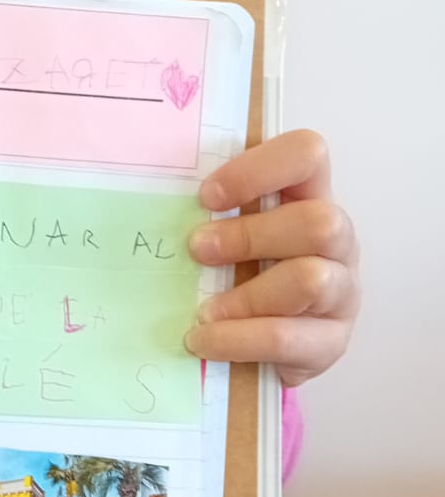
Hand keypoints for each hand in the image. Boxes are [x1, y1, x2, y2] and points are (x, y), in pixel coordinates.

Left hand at [185, 129, 358, 386]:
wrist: (259, 341)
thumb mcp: (227, 232)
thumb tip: (155, 200)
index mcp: (309, 196)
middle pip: (319, 223)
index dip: (259, 169)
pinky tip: (205, 340)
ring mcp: (342, 291)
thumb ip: (209, 212)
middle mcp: (337, 240)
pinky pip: (290, 338)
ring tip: (203, 311)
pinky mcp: (331, 342)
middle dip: (249, 237)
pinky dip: (239, 340)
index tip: (206, 197)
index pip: (309, 155)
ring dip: (247, 296)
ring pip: (311, 281)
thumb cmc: (237, 271)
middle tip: (197, 251)